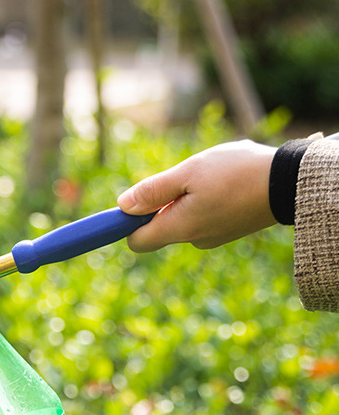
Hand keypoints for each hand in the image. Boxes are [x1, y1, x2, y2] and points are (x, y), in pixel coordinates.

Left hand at [117, 140, 277, 251]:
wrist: (290, 183)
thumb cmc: (238, 173)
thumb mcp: (190, 172)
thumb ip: (154, 190)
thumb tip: (122, 206)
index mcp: (179, 229)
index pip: (137, 241)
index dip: (127, 223)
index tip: (134, 202)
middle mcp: (192, 240)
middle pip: (158, 227)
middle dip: (161, 204)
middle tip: (183, 179)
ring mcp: (211, 237)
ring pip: (181, 218)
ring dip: (184, 198)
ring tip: (211, 178)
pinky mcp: (226, 230)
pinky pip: (201, 216)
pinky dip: (203, 200)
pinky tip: (224, 184)